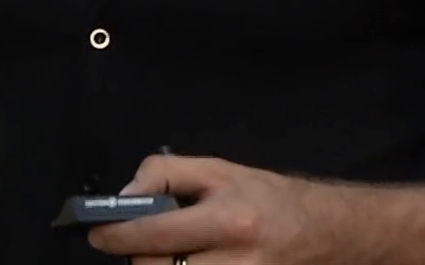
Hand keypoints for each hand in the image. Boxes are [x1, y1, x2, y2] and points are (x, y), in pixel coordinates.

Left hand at [86, 153, 339, 263]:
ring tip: (161, 256)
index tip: (98, 234)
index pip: (156, 234)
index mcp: (228, 222)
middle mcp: (236, 263)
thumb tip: (123, 198)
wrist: (326, 231)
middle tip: (135, 245)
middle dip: (137, 259)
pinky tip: (182, 263)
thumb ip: (165, 174)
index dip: (117, 236)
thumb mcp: (218, 170)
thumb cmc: (268, 196)